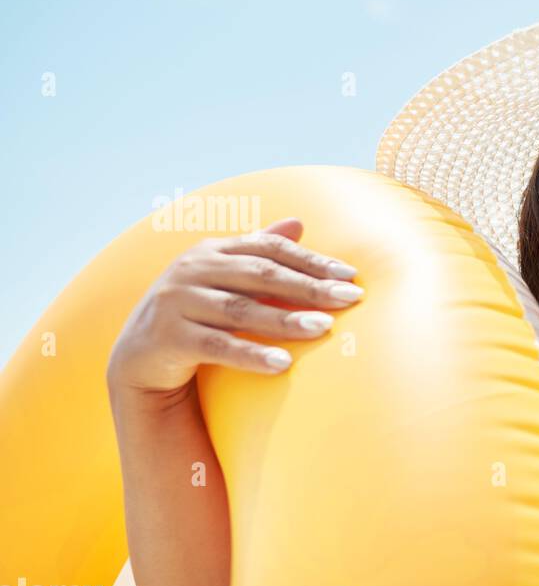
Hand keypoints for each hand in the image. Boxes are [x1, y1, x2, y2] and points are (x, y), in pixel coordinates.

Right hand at [107, 218, 362, 398]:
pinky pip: (218, 346)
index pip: (270, 249)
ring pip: (241, 310)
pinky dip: (251, 355)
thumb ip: (259, 251)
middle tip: (349, 299)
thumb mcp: (225, 277)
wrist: (141, 354)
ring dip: (285, 320)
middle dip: (309, 287)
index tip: (350, 277)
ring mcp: (177, 301)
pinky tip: (283, 364)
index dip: (311, 261)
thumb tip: (298, 221)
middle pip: (261, 276)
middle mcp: (192, 269)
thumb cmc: (196, 311)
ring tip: (324, 327)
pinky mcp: (168, 336)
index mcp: (212, 250)